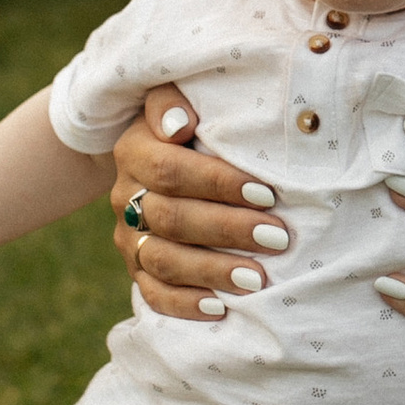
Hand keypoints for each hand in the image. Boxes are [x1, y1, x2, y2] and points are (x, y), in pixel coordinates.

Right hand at [110, 84, 291, 322]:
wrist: (154, 158)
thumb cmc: (190, 123)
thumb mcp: (177, 96)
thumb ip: (172, 100)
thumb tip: (179, 123)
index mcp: (135, 151)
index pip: (171, 171)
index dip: (218, 183)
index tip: (267, 193)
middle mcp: (125, 196)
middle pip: (172, 219)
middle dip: (229, 230)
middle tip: (278, 238)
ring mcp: (128, 237)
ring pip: (164, 261)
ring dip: (213, 272)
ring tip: (258, 280)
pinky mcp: (136, 269)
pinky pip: (153, 294)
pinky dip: (186, 304)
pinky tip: (222, 308)